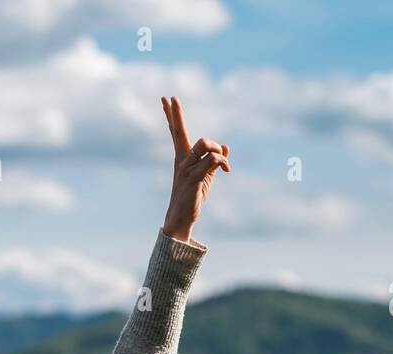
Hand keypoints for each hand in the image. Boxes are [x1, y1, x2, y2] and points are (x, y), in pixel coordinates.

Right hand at [160, 96, 229, 245]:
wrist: (181, 218)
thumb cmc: (192, 196)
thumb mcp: (206, 176)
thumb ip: (213, 161)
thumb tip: (225, 147)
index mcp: (182, 157)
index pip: (175, 132)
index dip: (171, 115)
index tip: (165, 99)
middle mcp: (181, 159)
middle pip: (179, 131)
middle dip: (176, 114)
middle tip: (172, 97)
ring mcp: (186, 168)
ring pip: (205, 144)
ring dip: (217, 149)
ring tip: (223, 163)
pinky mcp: (193, 178)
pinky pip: (212, 160)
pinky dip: (223, 163)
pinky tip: (227, 170)